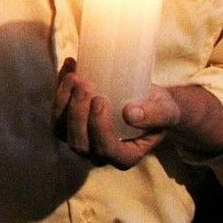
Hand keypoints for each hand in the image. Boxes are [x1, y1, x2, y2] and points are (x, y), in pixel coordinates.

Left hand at [52, 57, 172, 168]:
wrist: (147, 101)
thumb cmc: (158, 109)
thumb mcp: (165, 111)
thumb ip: (154, 115)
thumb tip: (130, 115)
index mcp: (124, 156)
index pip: (106, 150)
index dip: (98, 128)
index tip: (101, 100)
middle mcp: (99, 154)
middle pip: (78, 142)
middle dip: (77, 113)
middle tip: (84, 84)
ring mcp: (81, 140)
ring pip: (60, 129)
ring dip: (62, 101)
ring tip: (74, 75)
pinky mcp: (68, 125)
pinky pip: (56, 112)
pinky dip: (60, 88)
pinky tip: (69, 66)